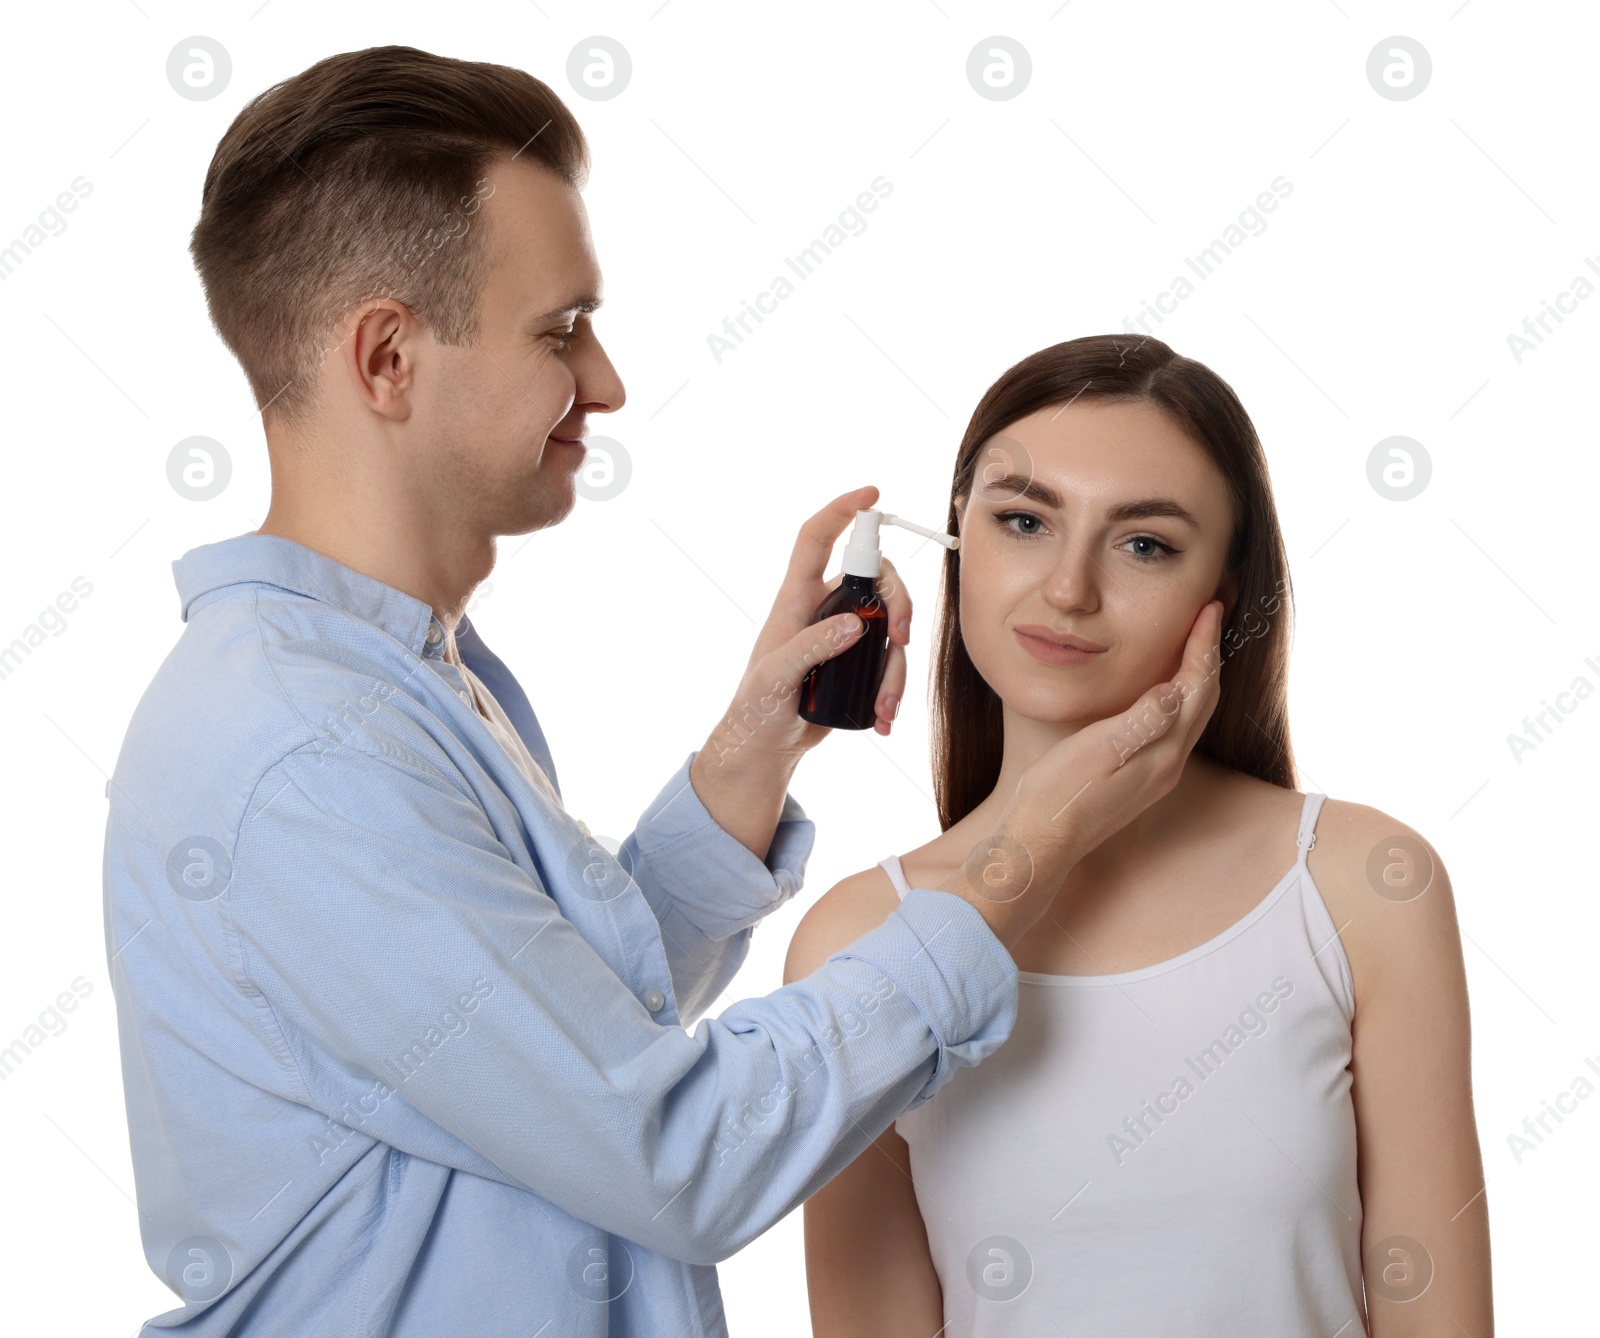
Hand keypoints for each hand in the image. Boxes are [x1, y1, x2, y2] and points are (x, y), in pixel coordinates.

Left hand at [686, 487, 914, 858]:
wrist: (766, 747)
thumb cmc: (757, 708)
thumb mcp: (775, 678)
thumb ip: (810, 647)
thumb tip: (856, 623)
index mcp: (796, 598)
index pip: (817, 538)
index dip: (842, 510)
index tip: (872, 494)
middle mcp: (824, 607)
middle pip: (876, 579)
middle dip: (901, 603)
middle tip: (903, 638)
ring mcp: (844, 634)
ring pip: (891, 625)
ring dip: (897, 667)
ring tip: (884, 707)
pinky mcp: (858, 663)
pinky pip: (891, 661)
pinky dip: (894, 690)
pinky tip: (883, 718)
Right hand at [951, 599, 1226, 947]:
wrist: (1042, 843)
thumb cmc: (1060, 795)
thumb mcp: (1098, 751)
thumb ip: (1140, 721)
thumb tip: (1175, 689)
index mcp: (1161, 752)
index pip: (1195, 687)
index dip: (1203, 646)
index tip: (1209, 609)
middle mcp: (1166, 765)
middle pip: (1202, 701)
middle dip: (1207, 657)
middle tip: (1208, 619)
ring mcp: (1154, 776)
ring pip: (1190, 717)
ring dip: (1195, 679)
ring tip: (1191, 647)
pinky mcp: (1138, 783)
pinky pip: (1172, 731)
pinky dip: (1177, 701)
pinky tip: (1160, 694)